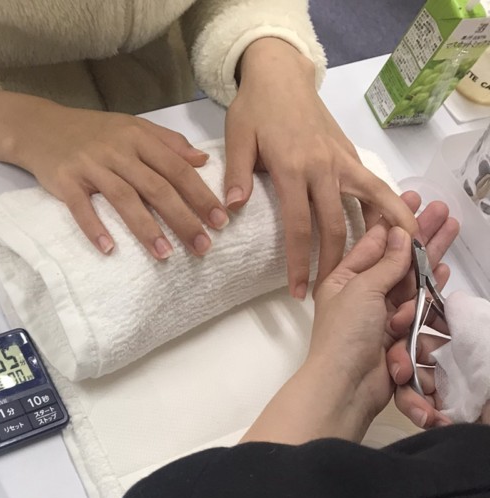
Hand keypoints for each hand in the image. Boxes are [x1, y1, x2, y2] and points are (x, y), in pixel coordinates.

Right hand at [0, 89, 227, 258]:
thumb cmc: (91, 132)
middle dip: (182, 218)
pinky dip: (94, 228)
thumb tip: (202, 161)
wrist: (40, 126)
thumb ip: (167, 143)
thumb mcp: (132, 127)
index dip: (200, 194)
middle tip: (203, 245)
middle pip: (156, 187)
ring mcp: (90, 166)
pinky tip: (109, 249)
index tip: (221, 220)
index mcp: (138, 137)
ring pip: (124, 198)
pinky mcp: (65, 181)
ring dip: (146, 228)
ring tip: (165, 255)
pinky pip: (81, 207)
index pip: (176, 168)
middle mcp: (118, 150)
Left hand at [225, 38, 418, 298]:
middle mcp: (324, 167)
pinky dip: (387, 208)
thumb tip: (231, 210)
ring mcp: (342, 161)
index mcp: (293, 168)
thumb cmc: (254, 109)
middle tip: (327, 295)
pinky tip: (392, 231)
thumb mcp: (238, 138)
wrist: (281, 75)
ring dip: (379, 236)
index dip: (300, 264)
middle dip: (332, 264)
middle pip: (336, 226)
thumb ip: (237, 175)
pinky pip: (374, 187)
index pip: (299, 227)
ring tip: (388, 266)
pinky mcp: (351, 156)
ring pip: (371, 202)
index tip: (297, 292)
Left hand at [241, 193, 455, 445]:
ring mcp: (380, 313)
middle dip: (420, 233)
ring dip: (429, 254)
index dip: (394, 220)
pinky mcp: (397, 332)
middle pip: (397, 257)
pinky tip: (443, 268)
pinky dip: (430, 286)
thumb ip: (386, 263)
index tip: (412, 199)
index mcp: (342, 279)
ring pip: (411, 277)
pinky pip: (418, 303)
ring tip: (450, 227)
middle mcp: (361, 293)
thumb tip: (400, 232)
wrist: (347, 385)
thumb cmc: (345, 334)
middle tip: (441, 209)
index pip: (372, 243)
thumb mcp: (361, 289)